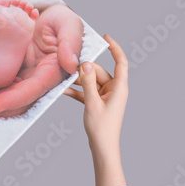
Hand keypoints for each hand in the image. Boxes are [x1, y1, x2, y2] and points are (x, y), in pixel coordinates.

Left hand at [0, 3, 83, 118]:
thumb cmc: (62, 20)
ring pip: (5, 96)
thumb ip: (71, 42)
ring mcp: (24, 77)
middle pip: (16, 100)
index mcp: (52, 72)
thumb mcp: (69, 24)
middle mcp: (37, 79)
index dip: (14, 99)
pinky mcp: (12, 72)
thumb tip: (70, 65)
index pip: (32, 90)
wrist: (50, 18)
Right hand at [65, 34, 128, 185]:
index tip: (106, 37)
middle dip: (85, 69)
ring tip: (63, 78)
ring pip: (91, 81)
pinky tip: (64, 90)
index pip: (121, 62)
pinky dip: (77, 91)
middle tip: (68, 67)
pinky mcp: (98, 102)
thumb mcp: (92, 103)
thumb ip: (88, 82)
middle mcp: (114, 90)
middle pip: (99, 71)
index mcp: (119, 88)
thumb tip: (85, 63)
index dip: (115, 48)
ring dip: (78, 80)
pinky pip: (87, 91)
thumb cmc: (102, 128)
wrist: (103, 148)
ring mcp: (106, 96)